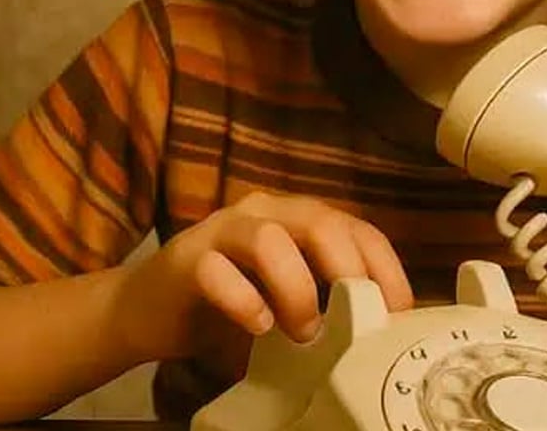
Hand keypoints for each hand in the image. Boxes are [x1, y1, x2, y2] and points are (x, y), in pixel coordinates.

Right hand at [112, 191, 411, 367]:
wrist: (148, 310)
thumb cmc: (228, 307)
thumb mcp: (287, 303)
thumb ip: (325, 301)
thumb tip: (382, 332)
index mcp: (294, 219)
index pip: (353, 225)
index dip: (383, 265)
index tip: (398, 313)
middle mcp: (261, 213)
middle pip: (317, 220)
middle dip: (346, 271)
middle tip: (356, 321)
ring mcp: (220, 231)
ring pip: (268, 239)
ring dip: (295, 289)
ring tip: (302, 331)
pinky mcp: (186, 258)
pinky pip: (216, 270)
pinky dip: (244, 302)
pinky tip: (257, 326)